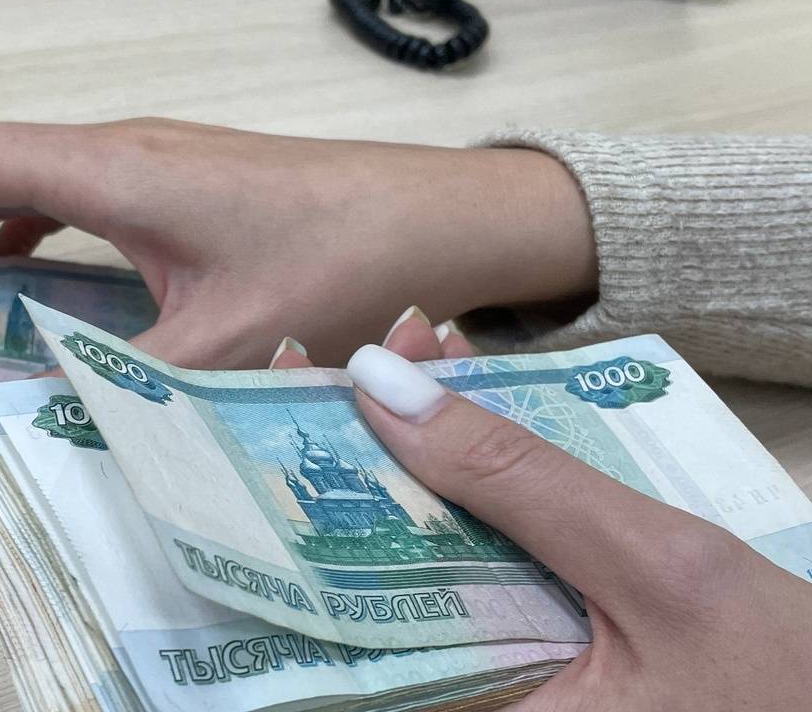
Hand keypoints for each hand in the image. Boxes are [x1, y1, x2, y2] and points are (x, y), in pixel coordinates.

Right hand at [0, 118, 596, 367]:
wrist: (442, 218)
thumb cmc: (339, 264)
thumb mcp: (223, 343)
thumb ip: (127, 379)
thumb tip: (46, 408)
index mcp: (114, 171)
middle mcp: (124, 151)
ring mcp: (156, 162)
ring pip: (29, 175)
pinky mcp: (185, 185)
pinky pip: (77, 194)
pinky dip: (25, 227)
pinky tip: (18, 270)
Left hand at [317, 310, 811, 710]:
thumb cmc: (789, 686)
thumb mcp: (659, 572)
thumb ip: (522, 485)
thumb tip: (384, 387)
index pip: (333, 609)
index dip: (296, 498)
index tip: (274, 398)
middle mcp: (467, 702)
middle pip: (372, 570)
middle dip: (363, 454)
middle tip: (354, 360)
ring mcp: (505, 680)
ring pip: (431, 558)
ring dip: (424, 455)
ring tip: (421, 357)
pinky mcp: (542, 654)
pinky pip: (487, 568)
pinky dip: (482, 488)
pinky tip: (478, 411)